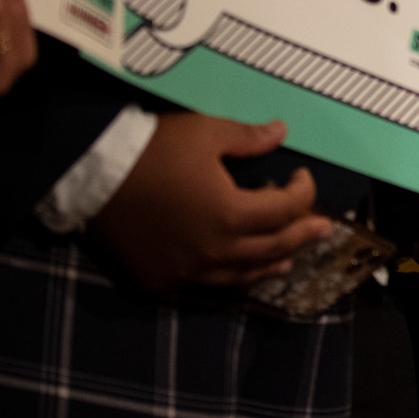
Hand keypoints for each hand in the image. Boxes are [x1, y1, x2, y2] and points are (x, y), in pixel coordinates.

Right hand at [90, 112, 331, 295]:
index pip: (285, 209)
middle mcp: (216, 250)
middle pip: (273, 247)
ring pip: (244, 274)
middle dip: (302, 235)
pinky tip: (239, 272)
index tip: (302, 176)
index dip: (303, 192)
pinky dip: (232, 277)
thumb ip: (249, 138)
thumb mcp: (206, 133)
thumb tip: (282, 132)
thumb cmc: (154, 150)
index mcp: (231, 213)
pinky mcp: (165, 281)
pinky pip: (209, 285)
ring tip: (289, 261)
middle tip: (323, 230)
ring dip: (272, 264)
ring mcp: (190, 271)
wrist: (95, 178)